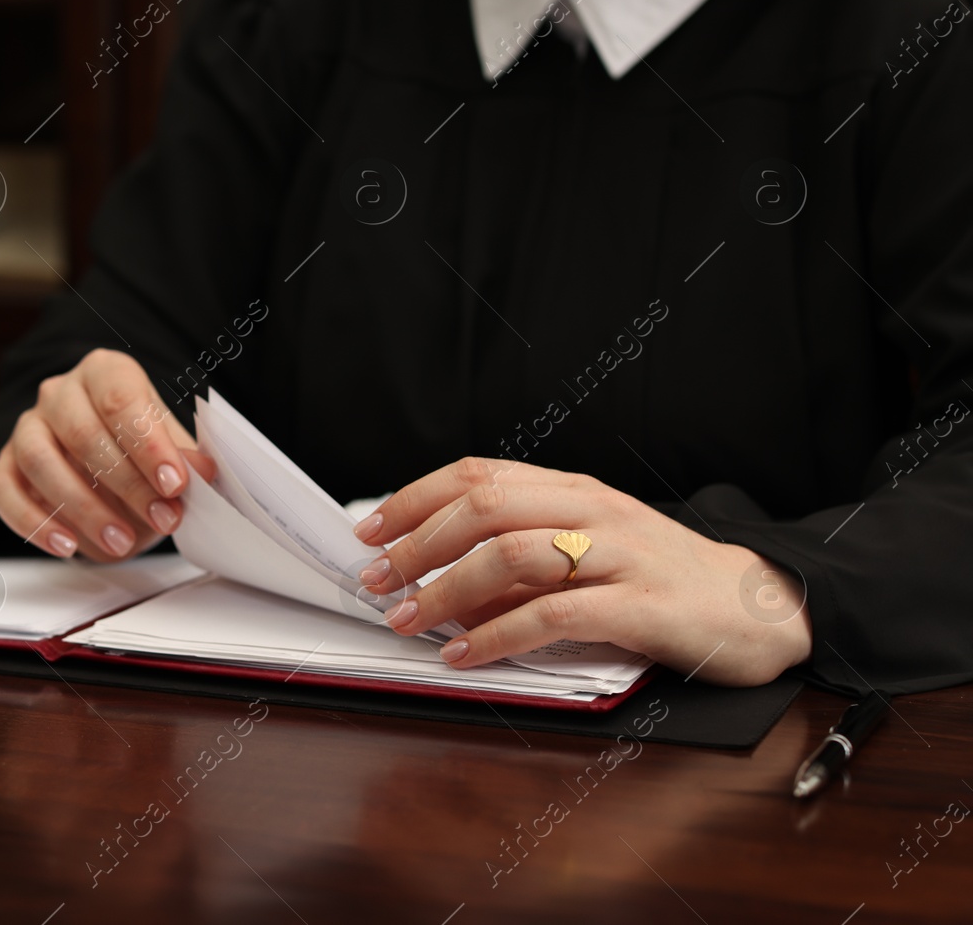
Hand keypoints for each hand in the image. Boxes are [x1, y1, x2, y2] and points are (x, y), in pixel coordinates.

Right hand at [0, 349, 215, 561]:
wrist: (110, 470)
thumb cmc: (141, 454)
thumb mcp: (171, 453)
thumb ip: (183, 461)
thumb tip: (202, 472)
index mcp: (105, 373)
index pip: (121, 400)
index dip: (149, 446)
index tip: (175, 485)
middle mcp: (59, 393)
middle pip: (82, 433)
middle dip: (126, 484)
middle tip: (161, 519)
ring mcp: (26, 427)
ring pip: (39, 461)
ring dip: (83, 508)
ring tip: (120, 541)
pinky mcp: (4, 465)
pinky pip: (2, 491)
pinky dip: (33, 522)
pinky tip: (67, 545)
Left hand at [351, 458, 813, 686]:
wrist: (760, 603)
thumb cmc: (660, 577)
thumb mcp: (588, 548)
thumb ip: (522, 553)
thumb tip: (436, 578)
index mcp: (573, 490)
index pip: (478, 476)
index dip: (415, 499)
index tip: (370, 530)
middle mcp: (592, 511)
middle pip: (485, 507)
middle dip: (417, 543)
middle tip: (376, 579)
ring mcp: (618, 555)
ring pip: (512, 556)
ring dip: (446, 590)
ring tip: (408, 619)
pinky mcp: (641, 606)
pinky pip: (554, 616)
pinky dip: (497, 637)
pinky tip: (465, 655)